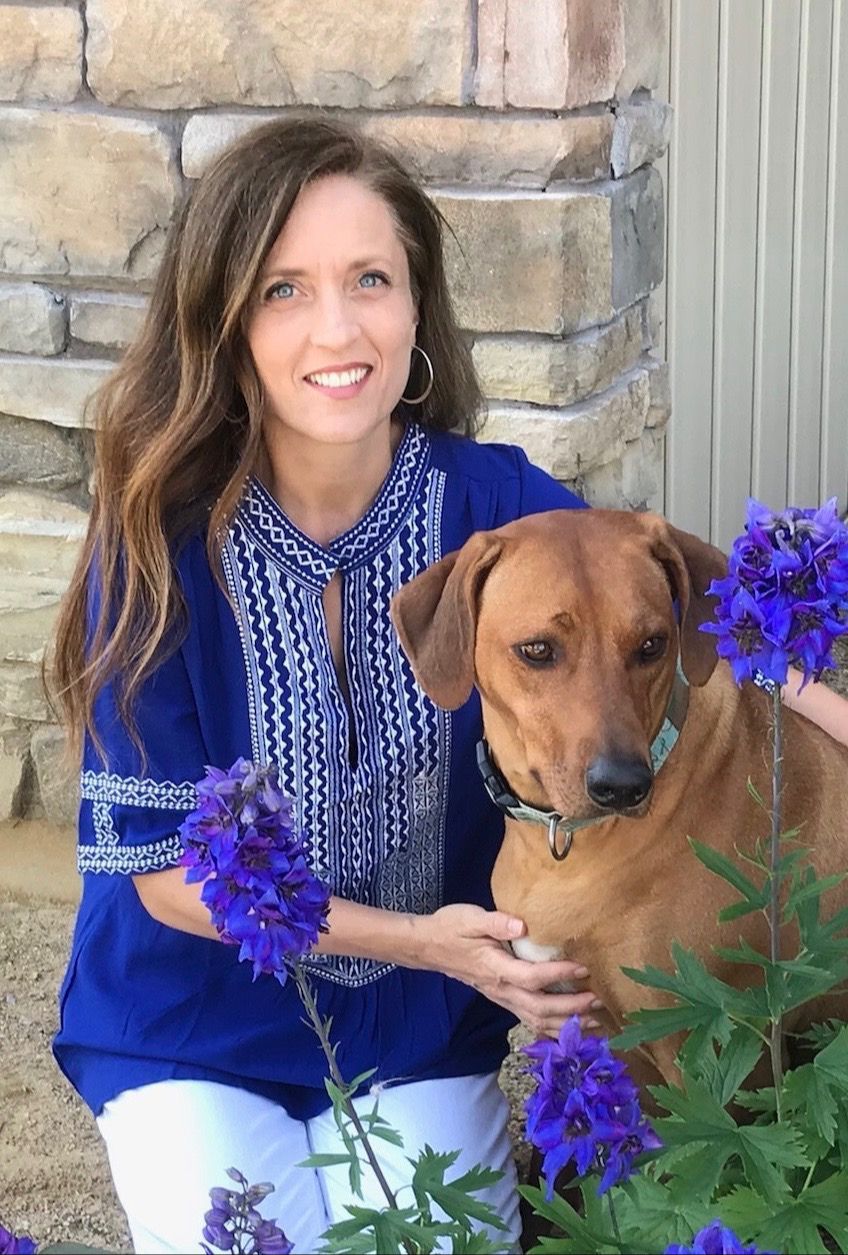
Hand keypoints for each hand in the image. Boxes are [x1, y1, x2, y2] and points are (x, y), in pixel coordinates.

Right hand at [412, 903, 600, 1037]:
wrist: (429, 947)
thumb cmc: (451, 928)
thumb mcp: (470, 918)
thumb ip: (497, 921)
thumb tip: (523, 924)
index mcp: (495, 968)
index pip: (532, 978)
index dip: (559, 975)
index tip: (583, 968)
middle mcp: (501, 990)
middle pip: (540, 1007)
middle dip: (571, 1008)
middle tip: (599, 1001)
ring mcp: (502, 998)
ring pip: (537, 1020)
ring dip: (566, 1023)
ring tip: (595, 1021)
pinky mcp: (503, 999)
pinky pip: (530, 1020)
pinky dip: (552, 1028)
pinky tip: (571, 1028)